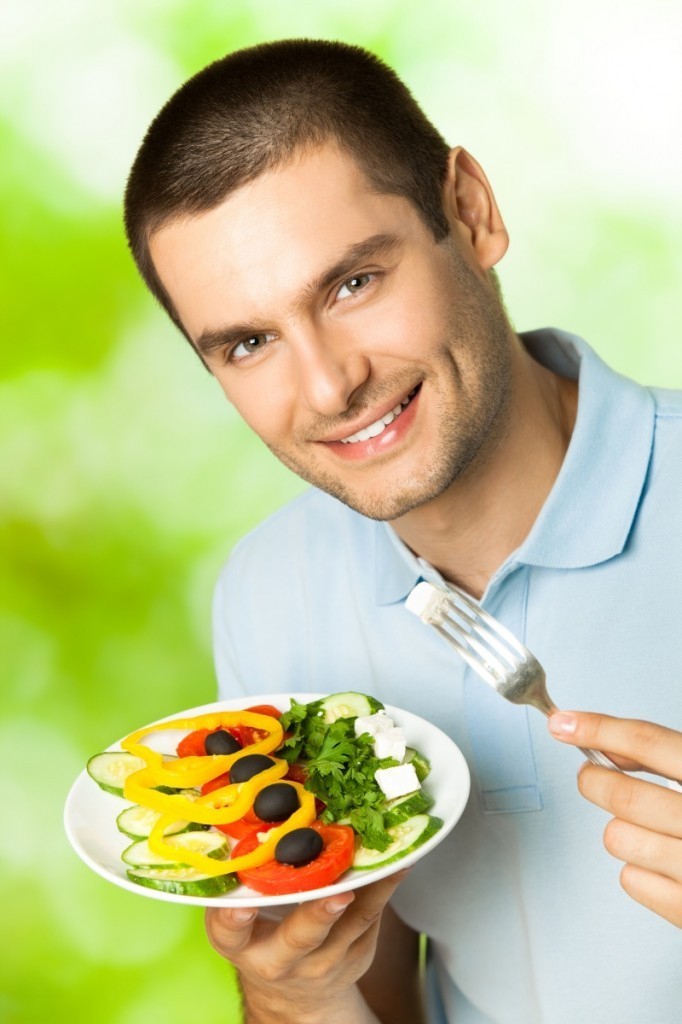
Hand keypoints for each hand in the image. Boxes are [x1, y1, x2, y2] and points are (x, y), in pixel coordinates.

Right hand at [205, 871, 408, 1023]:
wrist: (294, 995)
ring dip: (369, 890)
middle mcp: (282, 958)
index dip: (235, 921)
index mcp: (242, 944)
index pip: (231, 934)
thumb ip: (247, 881)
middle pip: (301, 937)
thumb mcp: (242, 921)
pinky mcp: (356, 954)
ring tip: (383, 862)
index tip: (242, 907)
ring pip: (351, 923)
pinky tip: (398, 862)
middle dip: (319, 914)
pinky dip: (386, 886)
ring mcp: (324, 961)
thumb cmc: (262, 938)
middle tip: (336, 893)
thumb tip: (263, 812)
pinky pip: (373, 915)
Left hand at [548, 711, 681, 926]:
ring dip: (621, 830)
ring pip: (620, 839)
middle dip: (595, 782)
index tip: (564, 723)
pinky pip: (633, 881)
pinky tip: (660, 862)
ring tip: (644, 828)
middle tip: (591, 776)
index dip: (600, 728)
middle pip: (626, 796)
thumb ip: (669, 756)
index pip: (651, 742)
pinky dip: (637, 870)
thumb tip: (610, 745)